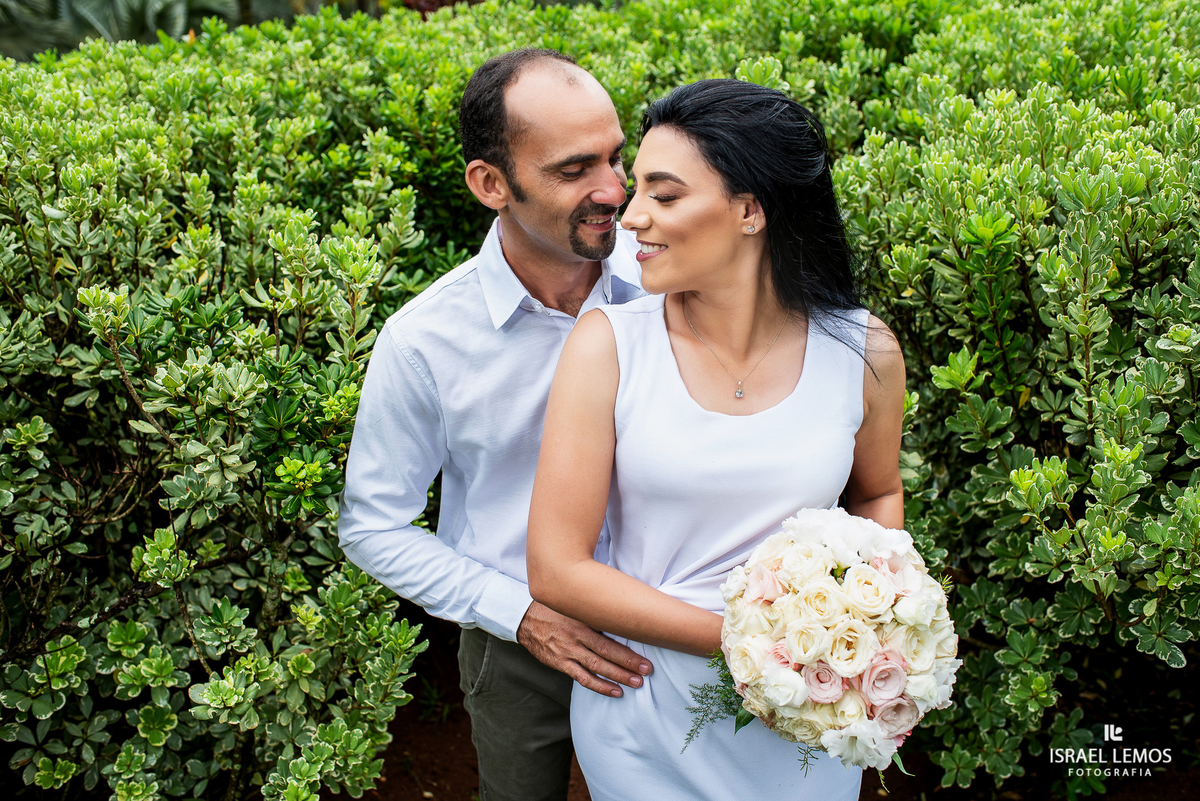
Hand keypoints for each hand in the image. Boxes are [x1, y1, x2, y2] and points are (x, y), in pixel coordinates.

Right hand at [516, 601, 652, 696]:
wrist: (525, 618)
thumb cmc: (555, 609)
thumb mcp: (575, 605)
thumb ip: (594, 613)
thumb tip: (622, 616)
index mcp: (582, 622)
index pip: (609, 639)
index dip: (628, 652)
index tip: (646, 658)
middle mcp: (576, 638)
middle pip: (606, 655)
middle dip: (628, 665)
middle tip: (646, 673)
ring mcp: (567, 652)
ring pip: (596, 668)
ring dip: (617, 677)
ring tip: (635, 684)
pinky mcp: (560, 663)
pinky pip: (581, 678)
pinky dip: (599, 686)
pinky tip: (614, 691)